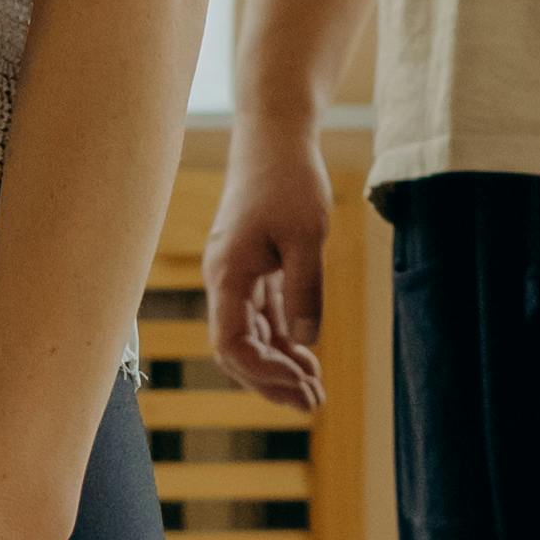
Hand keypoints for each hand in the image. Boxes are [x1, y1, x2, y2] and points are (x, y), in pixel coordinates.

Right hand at [204, 123, 330, 416]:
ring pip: (251, 336)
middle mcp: (225, 280)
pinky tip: (308, 359)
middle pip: (238, 349)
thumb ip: (305, 289)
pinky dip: (284, 340)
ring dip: (280, 365)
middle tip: (313, 403)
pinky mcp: (253, 269)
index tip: (303, 386)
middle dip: (272, 381)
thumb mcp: (308, 236)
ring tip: (315, 390)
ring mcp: (237, 276)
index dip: (263, 373)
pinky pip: (263, 317)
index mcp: (227, 274)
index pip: (231, 343)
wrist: (275, 136)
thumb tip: (306, 341)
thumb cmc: (289, 180)